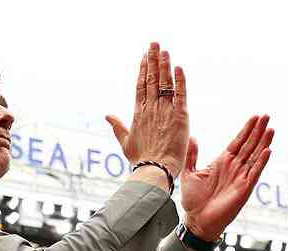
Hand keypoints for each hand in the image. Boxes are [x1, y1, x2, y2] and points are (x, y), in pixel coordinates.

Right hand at [106, 42, 188, 175]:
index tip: (145, 56)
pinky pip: (180, 94)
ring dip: (164, 65)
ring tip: (164, 50)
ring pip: (164, 83)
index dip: (143, 69)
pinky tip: (179, 67)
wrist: (155, 169)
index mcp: (138, 113)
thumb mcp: (125, 142)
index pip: (141, 86)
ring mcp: (165, 111)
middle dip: (153, 60)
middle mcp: (151, 108)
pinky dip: (180, 80)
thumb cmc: (141, 160)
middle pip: (151, 79)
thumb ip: (117, 126)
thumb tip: (106, 115)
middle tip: (155, 44)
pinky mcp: (180, 116)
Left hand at [181, 115, 273, 240]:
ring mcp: (241, 178)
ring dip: (264, 143)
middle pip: (249, 145)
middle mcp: (234, 168)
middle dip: (258, 131)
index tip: (255, 116)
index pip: (238, 141)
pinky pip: (255, 173)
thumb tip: (193, 136)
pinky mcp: (244, 189)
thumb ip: (192, 155)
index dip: (247, 129)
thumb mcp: (189, 172)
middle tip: (267, 116)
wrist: (196, 220)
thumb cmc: (193, 200)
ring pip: (255, 156)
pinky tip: (268, 150)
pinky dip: (261, 162)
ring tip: (271, 129)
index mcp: (223, 162)